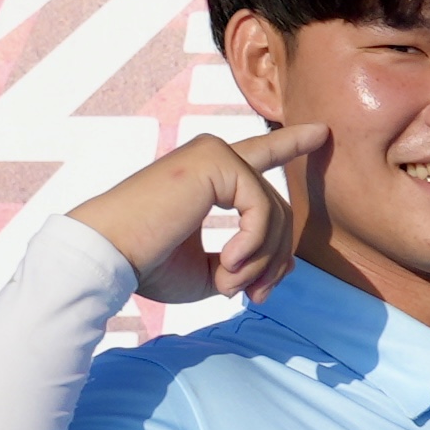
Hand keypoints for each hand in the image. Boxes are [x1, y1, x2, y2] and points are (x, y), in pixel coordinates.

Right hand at [69, 123, 328, 308]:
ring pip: (276, 211)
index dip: (290, 143)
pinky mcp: (215, 161)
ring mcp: (213, 153)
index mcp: (207, 175)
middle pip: (279, 209)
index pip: (259, 156)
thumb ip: (244, 261)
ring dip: (262, 260)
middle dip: (276, 260)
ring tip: (232, 283)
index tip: (320, 133)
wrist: (108, 256)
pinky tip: (229, 262)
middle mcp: (212, 156)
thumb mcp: (207, 270)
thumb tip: (282, 268)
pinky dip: (254, 245)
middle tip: (257, 296)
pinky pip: (263, 208)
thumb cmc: (147, 263)